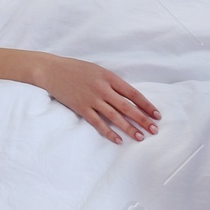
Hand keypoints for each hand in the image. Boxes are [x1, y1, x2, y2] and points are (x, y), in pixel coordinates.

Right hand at [32, 55, 160, 143]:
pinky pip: (98, 123)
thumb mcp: (98, 70)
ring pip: (115, 116)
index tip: (157, 115)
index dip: (146, 105)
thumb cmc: (77, 69)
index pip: (133, 93)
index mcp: (109, 77)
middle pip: (127, 107)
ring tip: (140, 137)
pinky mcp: (81, 108)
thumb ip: (112, 83)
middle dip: (142, 119)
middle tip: (154, 130)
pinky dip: (109, 132)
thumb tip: (128, 98)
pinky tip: (118, 140)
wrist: (53, 70)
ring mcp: (92, 99)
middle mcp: (102, 88)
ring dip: (129, 128)